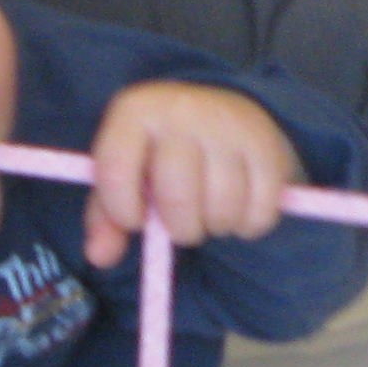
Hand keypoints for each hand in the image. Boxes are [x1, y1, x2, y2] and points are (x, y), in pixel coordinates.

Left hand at [81, 82, 300, 266]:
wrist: (222, 111)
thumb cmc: (162, 152)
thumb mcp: (126, 172)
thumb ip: (105, 216)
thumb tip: (100, 257)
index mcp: (136, 111)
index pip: (116, 173)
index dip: (123, 212)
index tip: (137, 219)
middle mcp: (183, 109)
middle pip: (177, 198)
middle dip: (180, 228)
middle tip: (184, 223)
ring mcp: (229, 125)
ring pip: (222, 209)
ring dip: (216, 227)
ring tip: (212, 211)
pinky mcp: (267, 145)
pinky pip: (259, 212)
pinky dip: (249, 226)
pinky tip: (240, 209)